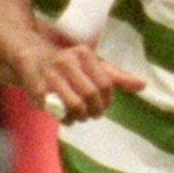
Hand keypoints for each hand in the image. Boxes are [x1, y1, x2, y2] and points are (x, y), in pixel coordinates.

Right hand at [26, 39, 145, 126]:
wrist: (31, 58)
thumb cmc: (69, 65)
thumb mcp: (93, 66)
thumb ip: (117, 76)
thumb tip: (143, 85)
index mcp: (83, 54)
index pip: (105, 83)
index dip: (107, 100)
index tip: (103, 106)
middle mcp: (66, 61)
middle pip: (90, 94)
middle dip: (95, 110)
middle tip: (93, 115)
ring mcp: (50, 74)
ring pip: (74, 104)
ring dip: (80, 117)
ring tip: (79, 118)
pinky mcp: (36, 88)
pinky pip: (56, 110)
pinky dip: (63, 118)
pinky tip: (65, 118)